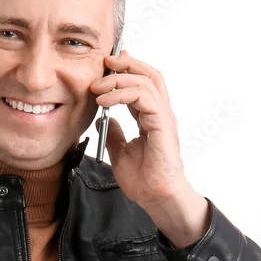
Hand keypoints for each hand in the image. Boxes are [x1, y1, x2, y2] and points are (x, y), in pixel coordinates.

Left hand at [90, 49, 188, 209]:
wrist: (156, 197)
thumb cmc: (144, 180)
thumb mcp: (121, 153)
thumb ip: (115, 134)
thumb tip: (103, 119)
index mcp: (152, 118)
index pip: (141, 84)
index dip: (125, 72)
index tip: (106, 67)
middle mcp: (160, 113)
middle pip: (148, 75)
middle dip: (126, 64)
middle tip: (103, 63)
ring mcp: (163, 117)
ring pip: (146, 81)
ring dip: (118, 79)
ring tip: (96, 87)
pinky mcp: (163, 123)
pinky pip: (143, 97)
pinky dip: (121, 94)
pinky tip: (104, 101)